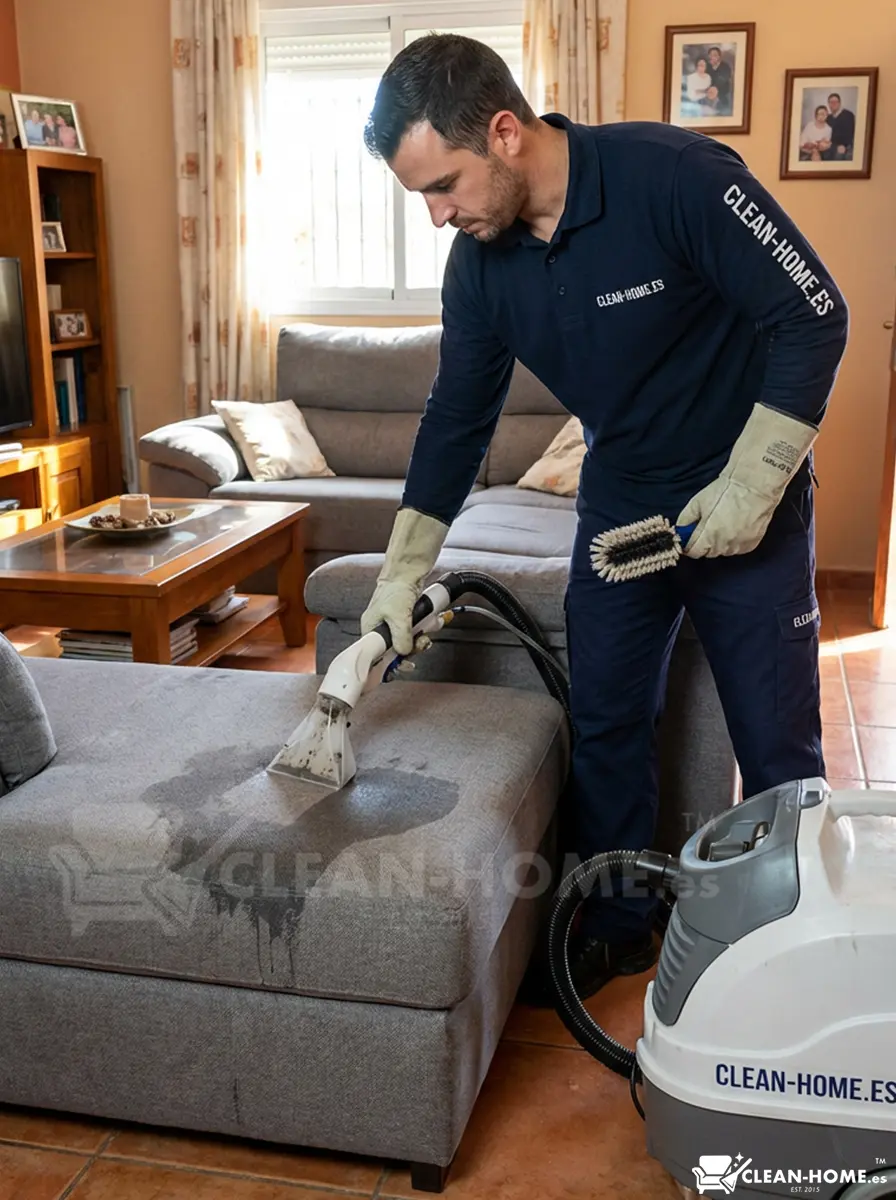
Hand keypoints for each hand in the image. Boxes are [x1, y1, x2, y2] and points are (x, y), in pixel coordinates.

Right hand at [359, 508, 448, 654]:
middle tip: (422, 641)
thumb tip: (404, 653)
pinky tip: (433, 621)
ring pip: (410, 641)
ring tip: (428, 627)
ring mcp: (395, 624)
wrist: (409, 570)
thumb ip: (401, 639)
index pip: (378, 655)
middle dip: (414, 646)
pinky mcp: (408, 618)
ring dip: (423, 636)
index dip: (392, 662)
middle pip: (398, 650)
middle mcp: (381, 629)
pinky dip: (427, 627)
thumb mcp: (398, 618)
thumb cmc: (396, 589)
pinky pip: (418, 630)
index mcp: (371, 629)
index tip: (405, 665)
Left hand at [677, 403, 817, 558]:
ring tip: (724, 524)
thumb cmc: (725, 491)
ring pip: (724, 551)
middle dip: (705, 542)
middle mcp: (724, 545)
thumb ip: (686, 519)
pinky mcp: (753, 543)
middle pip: (709, 552)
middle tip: (708, 526)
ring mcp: (740, 545)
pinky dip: (735, 542)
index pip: (693, 551)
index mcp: (708, 536)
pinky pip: (739, 548)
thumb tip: (680, 530)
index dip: (689, 544)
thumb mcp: (698, 502)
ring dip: (720, 543)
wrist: (755, 485)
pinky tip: (736, 527)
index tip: (690, 536)